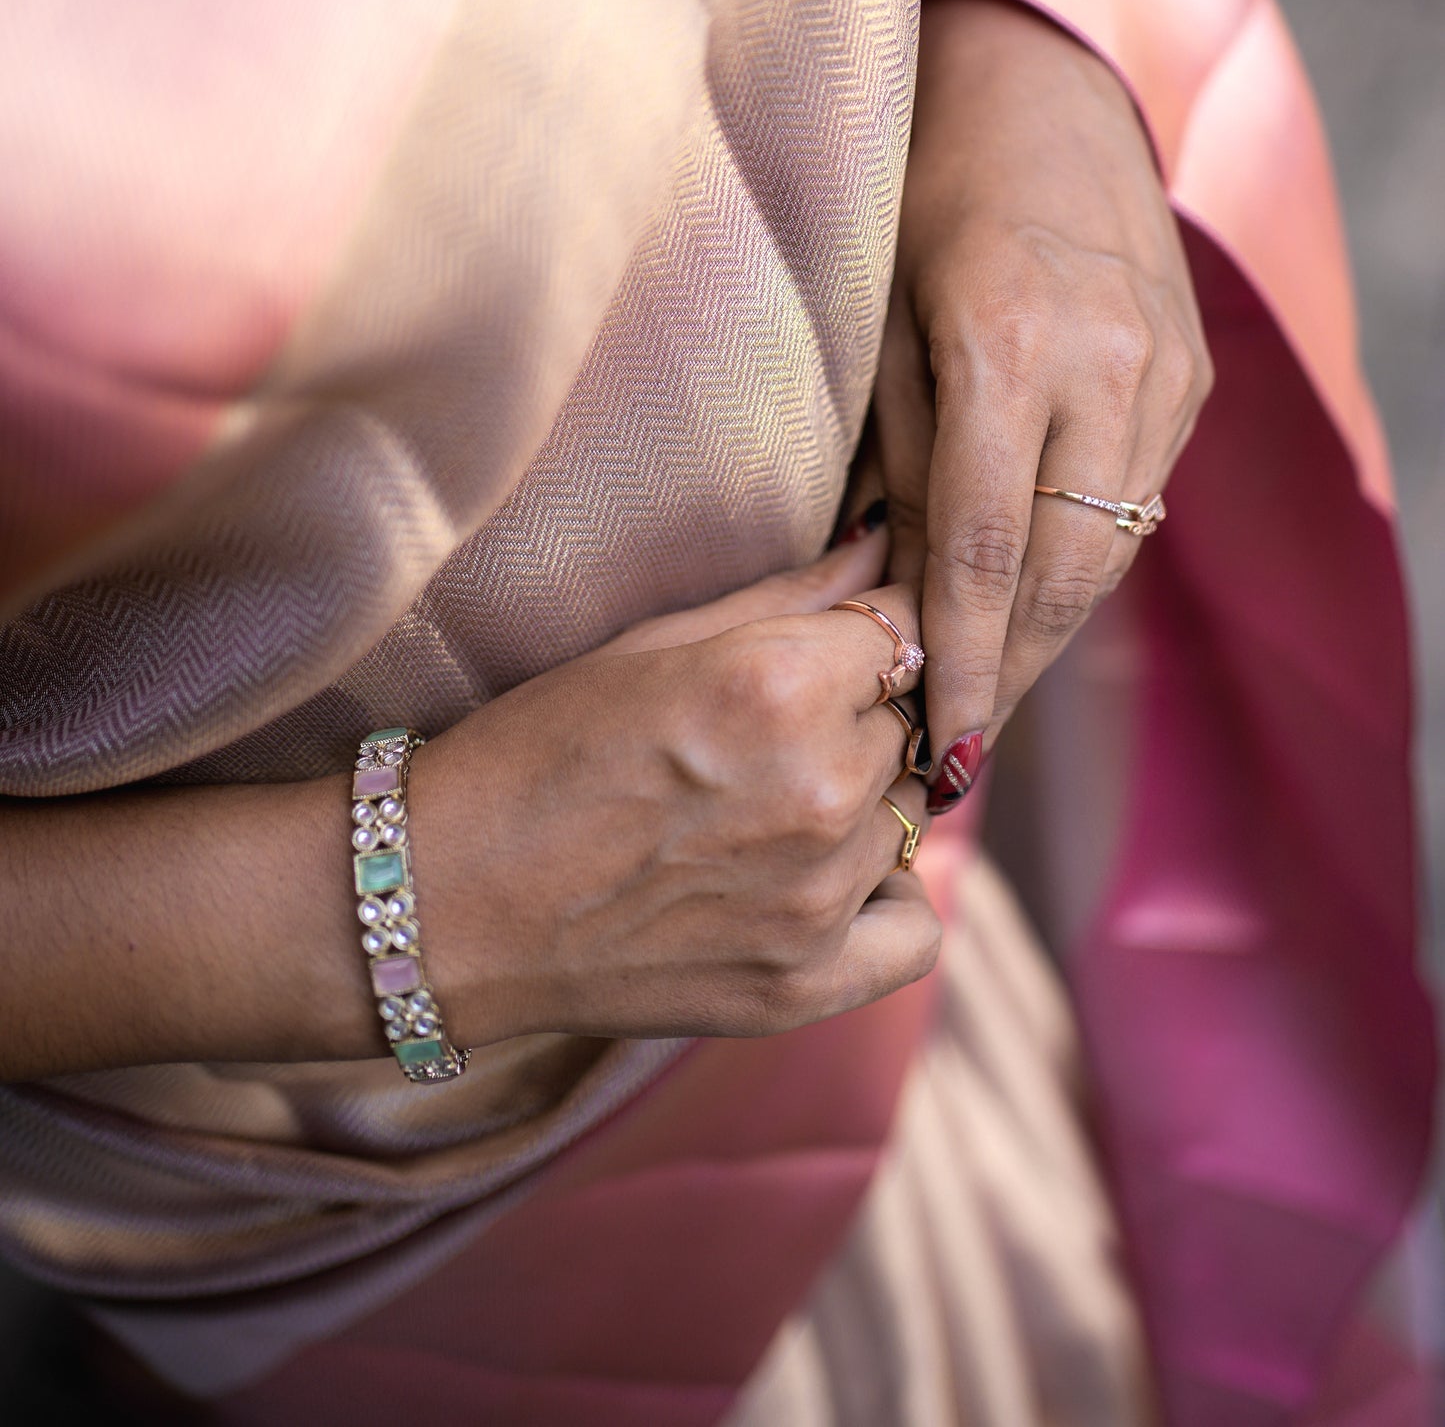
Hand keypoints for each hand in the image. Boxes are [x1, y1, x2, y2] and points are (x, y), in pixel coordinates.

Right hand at [411, 531, 938, 1044]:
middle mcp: (818, 790)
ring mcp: (817, 897)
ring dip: (864, 800)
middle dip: (861, 714)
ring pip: (910, 814)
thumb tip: (891, 548)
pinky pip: (915, 929)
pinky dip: (887, 899)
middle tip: (773, 732)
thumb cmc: (534, 750)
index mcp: (779, 686)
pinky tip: (820, 877)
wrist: (444, 901)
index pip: (906, 630)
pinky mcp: (803, 985)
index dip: (868, 631)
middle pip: (911, 722)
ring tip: (766, 802)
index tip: (829, 648)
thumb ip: (792, 596)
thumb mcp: (653, 645)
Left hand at [877, 0, 1211, 803]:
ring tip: (995, 685)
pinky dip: (1090, 551)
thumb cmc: (923, 189)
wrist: (1041, 80)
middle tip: (960, 744)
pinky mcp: (1192, 369)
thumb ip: (895, 453)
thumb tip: (887, 587)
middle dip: (1015, 667)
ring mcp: (1166, 368)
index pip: (986, 552)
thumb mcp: (882, 317)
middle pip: (1068, 569)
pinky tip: (1043, 591)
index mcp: (1007, 346)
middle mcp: (1106, 365)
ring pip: (1116, 544)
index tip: (940, 750)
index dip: (966, 664)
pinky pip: (1141, 492)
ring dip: (1055, 624)